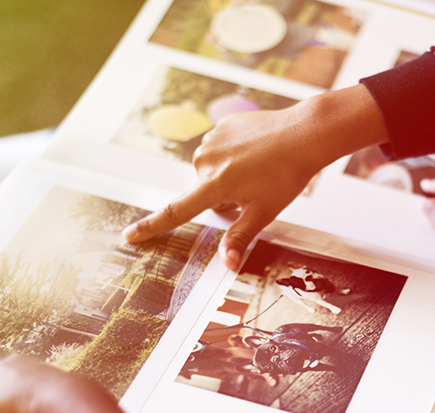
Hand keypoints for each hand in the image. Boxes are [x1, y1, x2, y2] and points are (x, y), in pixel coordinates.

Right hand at [123, 85, 389, 269]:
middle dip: (223, 197)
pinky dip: (235, 155)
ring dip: (228, 176)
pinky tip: (257, 152)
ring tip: (258, 169)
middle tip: (254, 191)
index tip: (130, 235)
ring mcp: (212, 140)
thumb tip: (226, 266)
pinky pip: (221, 150)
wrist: (304, 133)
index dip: (152, 227)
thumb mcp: (264, 212)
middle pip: (204, 192)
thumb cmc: (287, 175)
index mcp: (214, 185)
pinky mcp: (222, 125)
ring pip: (212, 171)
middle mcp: (205, 161)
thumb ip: (240, 238)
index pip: (176, 212)